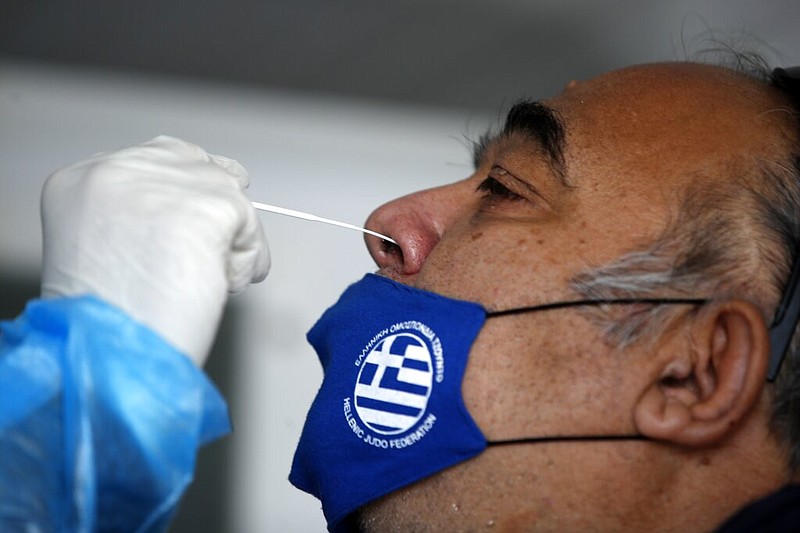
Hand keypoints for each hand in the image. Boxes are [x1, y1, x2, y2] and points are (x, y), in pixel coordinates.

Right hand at [40, 135, 269, 365]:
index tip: (188, 229)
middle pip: (197, 168)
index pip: (153, 161)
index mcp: (82, 181)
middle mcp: (121, 170)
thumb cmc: (102, 323)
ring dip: (228, 243)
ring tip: (201, 283)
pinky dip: (244, 264)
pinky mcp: (213, 204)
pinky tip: (216, 287)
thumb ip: (134, 220)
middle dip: (213, 211)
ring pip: (228, 198)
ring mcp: (169, 183)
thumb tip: (186, 218)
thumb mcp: (96, 251)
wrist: (110, 348)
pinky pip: (250, 229)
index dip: (181, 199)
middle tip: (209, 255)